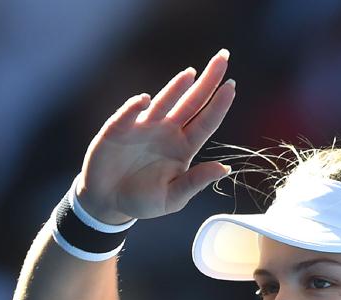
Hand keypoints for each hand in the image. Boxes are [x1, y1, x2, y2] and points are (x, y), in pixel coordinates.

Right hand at [75, 49, 235, 224]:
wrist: (108, 201)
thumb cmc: (143, 200)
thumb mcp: (173, 198)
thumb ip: (196, 182)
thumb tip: (224, 169)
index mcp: (184, 148)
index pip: (206, 122)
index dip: (219, 105)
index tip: (232, 87)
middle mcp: (167, 132)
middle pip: (191, 103)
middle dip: (207, 81)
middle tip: (223, 57)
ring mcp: (144, 127)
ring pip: (164, 102)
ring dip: (176, 87)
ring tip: (191, 74)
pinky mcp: (118, 129)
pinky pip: (128, 114)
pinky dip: (136, 107)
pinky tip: (146, 100)